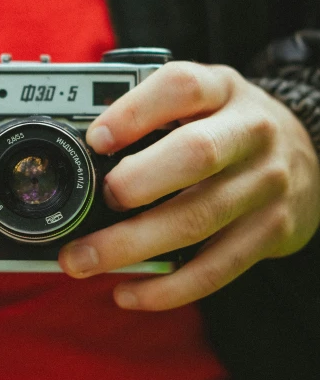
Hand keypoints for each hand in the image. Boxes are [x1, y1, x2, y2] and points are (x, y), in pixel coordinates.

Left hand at [59, 61, 319, 309]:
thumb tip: (81, 148)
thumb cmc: (229, 126)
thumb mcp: (202, 99)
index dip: (133, 112)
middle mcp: (251, 132)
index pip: (180, 87)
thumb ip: (152, 111)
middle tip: (96, 200)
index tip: (94, 140)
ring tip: (81, 260)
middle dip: (135, 183)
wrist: (305, 154)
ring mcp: (264, 185)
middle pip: (194, 155)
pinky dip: (166, 288)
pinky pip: (214, 269)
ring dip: (131, 245)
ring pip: (197, 219)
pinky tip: (127, 292)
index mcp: (222, 89)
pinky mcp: (269, 232)